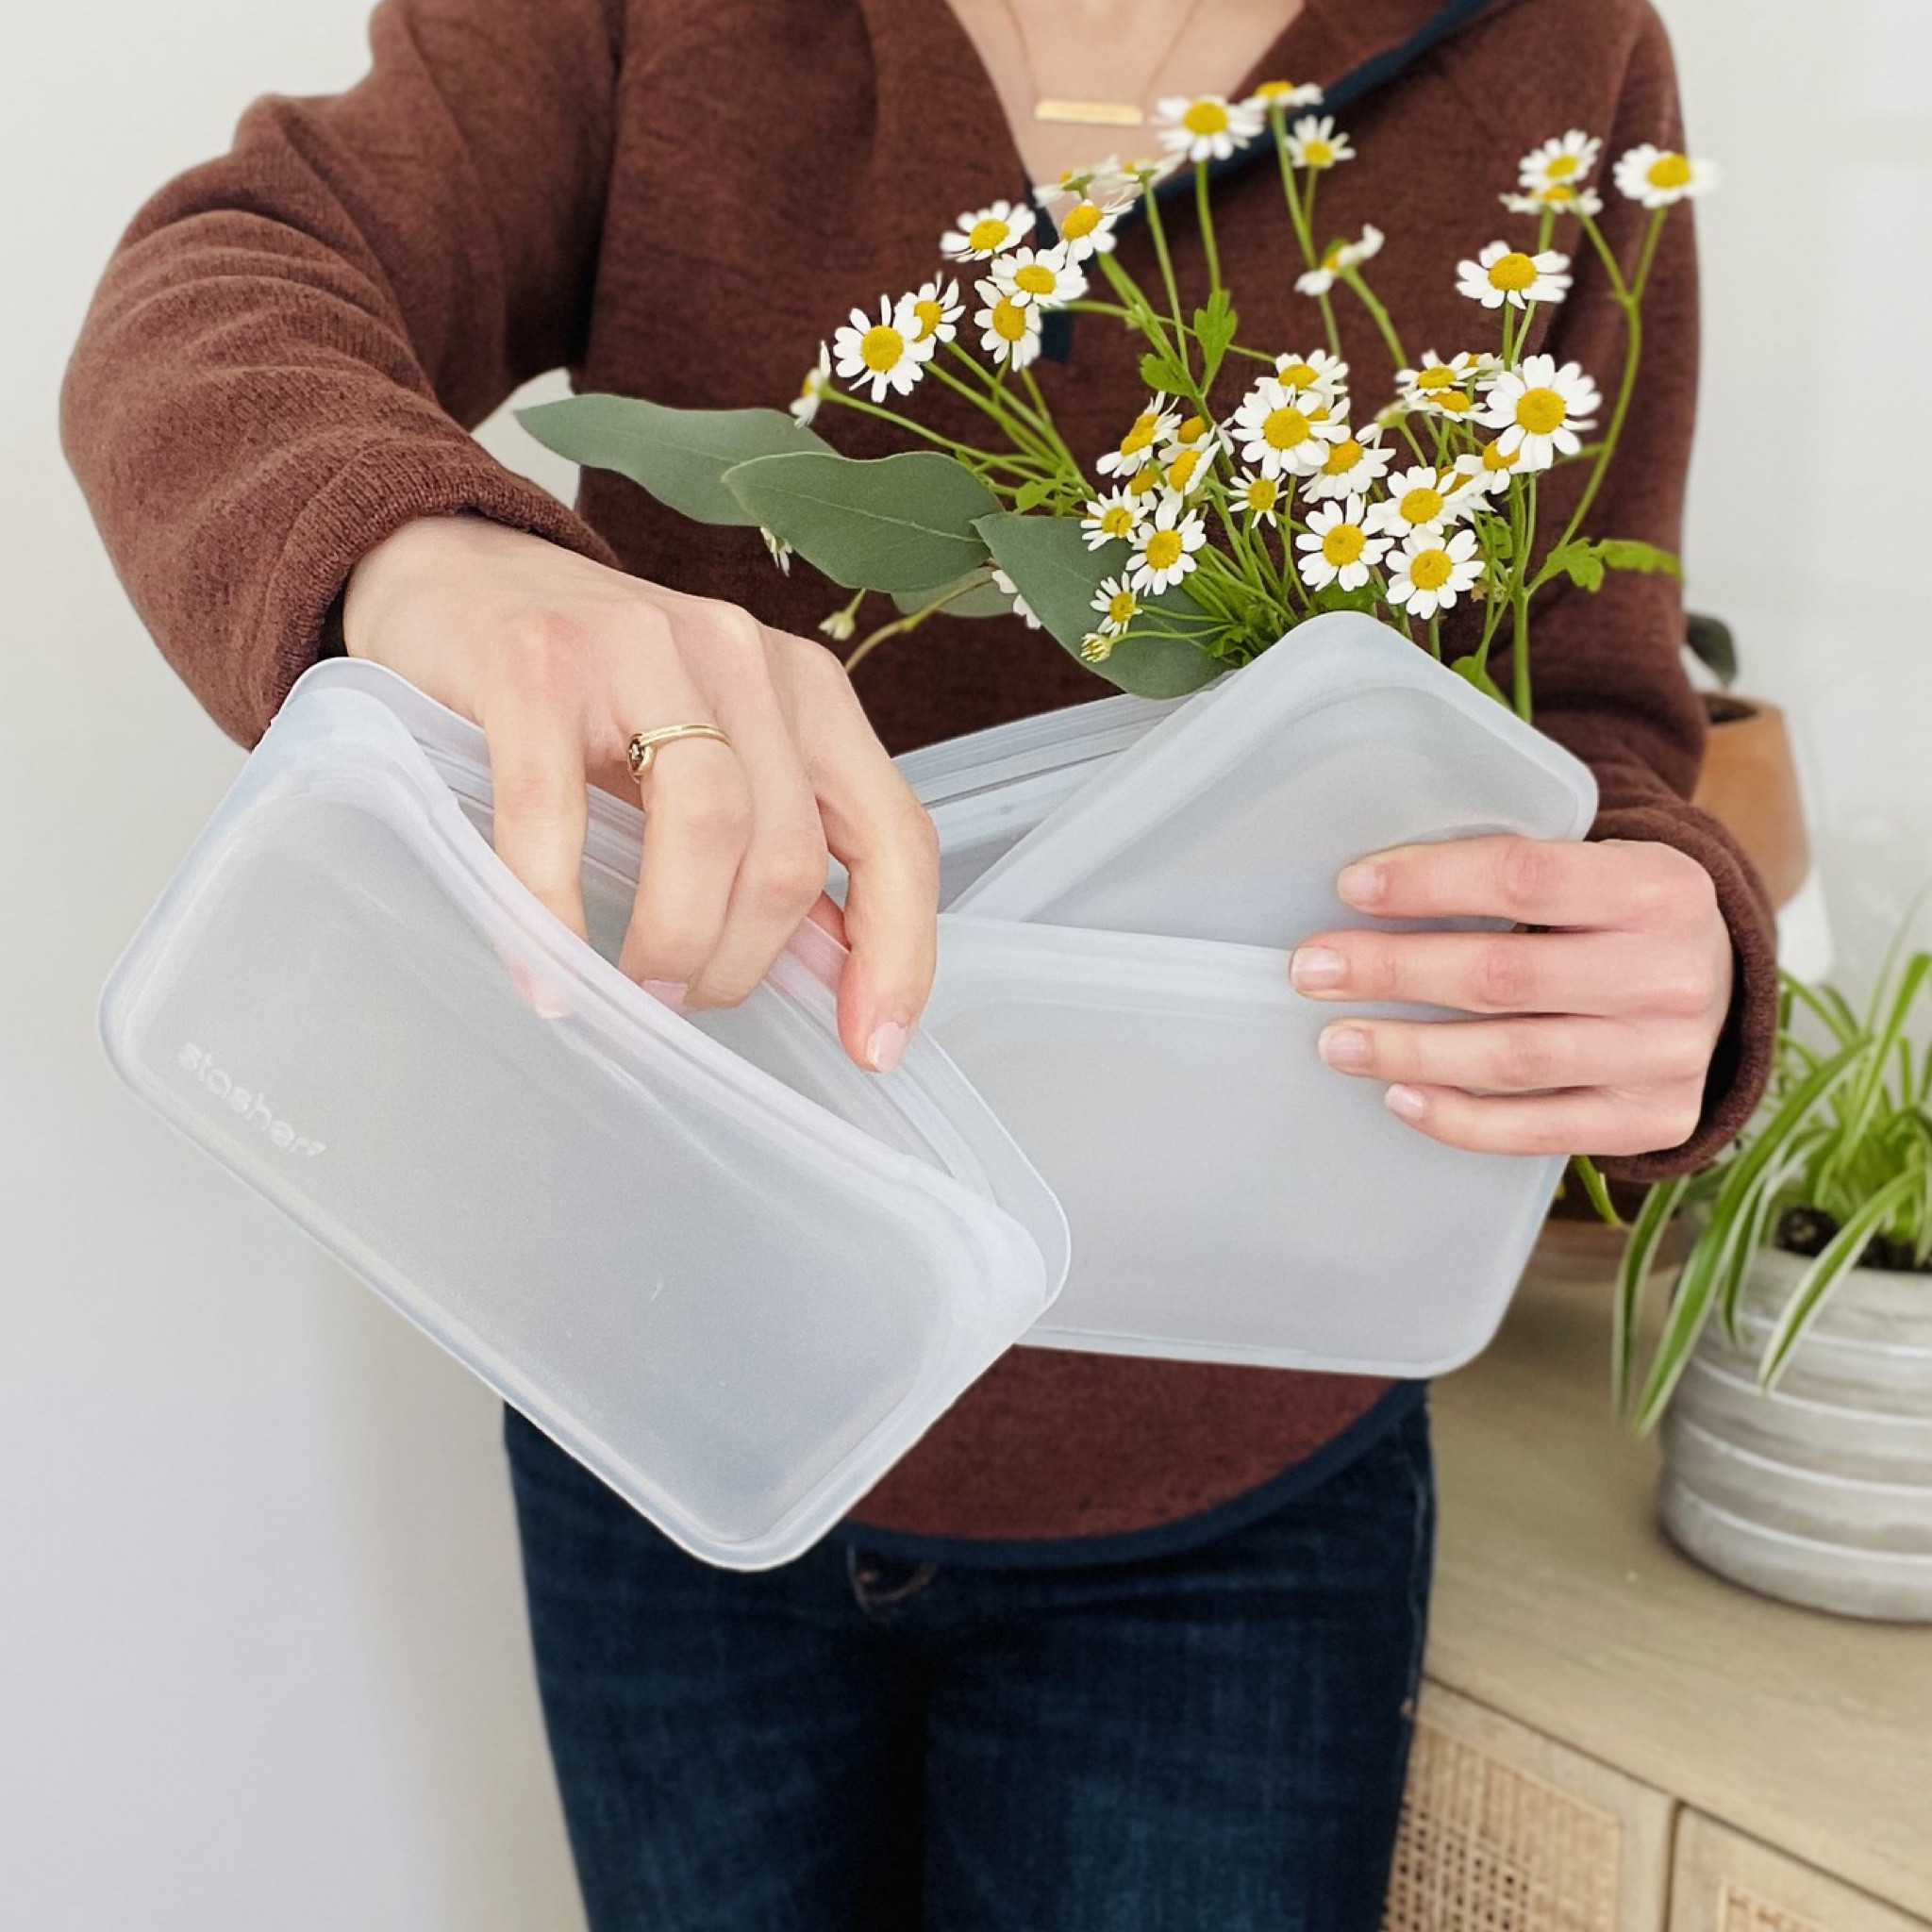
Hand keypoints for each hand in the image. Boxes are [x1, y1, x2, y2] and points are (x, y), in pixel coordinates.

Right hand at [343, 515, 938, 1069]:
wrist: (458, 571)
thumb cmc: (595, 694)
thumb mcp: (710, 758)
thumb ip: (773, 849)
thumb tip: (832, 974)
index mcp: (808, 690)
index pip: (895, 835)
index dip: (897, 951)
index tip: (871, 1046)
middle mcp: (742, 657)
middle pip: (789, 852)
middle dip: (743, 962)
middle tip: (685, 997)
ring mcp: (640, 648)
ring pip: (705, 829)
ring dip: (674, 940)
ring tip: (634, 988)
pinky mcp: (534, 662)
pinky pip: (557, 818)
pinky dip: (553, 915)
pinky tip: (546, 974)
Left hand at [1290, 835, 1732, 1156]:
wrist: (1718, 983)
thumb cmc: (1620, 915)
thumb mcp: (1595, 865)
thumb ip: (1511, 871)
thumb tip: (1367, 890)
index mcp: (1659, 886)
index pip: (1525, 876)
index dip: (1429, 882)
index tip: (1351, 887)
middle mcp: (1672, 974)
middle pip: (1504, 976)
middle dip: (1394, 971)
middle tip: (1313, 969)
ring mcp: (1665, 1056)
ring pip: (1511, 1058)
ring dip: (1408, 1050)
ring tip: (1337, 1041)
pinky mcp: (1651, 1119)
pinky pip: (1535, 1128)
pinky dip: (1458, 1117)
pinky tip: (1399, 1096)